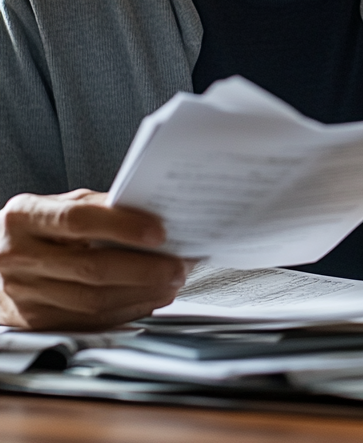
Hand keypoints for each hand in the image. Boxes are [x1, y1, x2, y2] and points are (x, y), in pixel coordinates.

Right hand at [0, 189, 187, 330]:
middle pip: (91, 268)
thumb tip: (155, 214)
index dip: (122, 226)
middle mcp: (18, 256)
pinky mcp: (35, 322)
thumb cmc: (40, 228)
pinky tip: (151, 299)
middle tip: (179, 265)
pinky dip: (127, 311)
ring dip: (142, 294)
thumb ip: (99, 207)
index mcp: (25, 218)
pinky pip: (89, 321)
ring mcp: (24, 294)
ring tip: (173, 281)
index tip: (160, 232)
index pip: (78, 220)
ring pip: (93, 301)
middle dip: (144, 269)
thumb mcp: (59, 205)